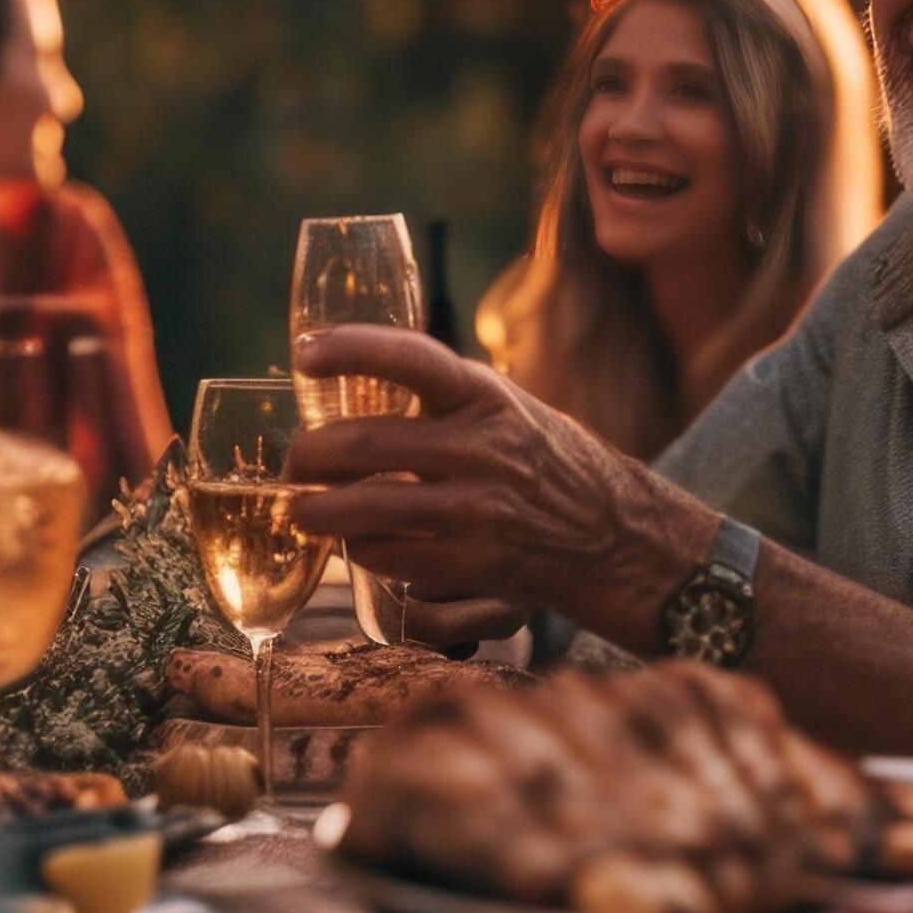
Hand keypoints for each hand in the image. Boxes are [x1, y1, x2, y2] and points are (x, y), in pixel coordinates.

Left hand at [285, 326, 715, 639]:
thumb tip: (359, 386)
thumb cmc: (554, 466)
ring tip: (305, 510)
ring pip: (360, 509)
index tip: (304, 353)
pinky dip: (362, 550)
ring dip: (317, 512)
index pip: (411, 358)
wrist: (618, 537)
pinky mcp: (472, 563)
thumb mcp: (511, 410)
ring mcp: (477, 510)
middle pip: (361, 444)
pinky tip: (362, 544)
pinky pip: (385, 556)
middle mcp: (482, 448)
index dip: (351, 348)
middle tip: (294, 462)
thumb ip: (448, 401)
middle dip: (308, 457)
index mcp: (489, 398)